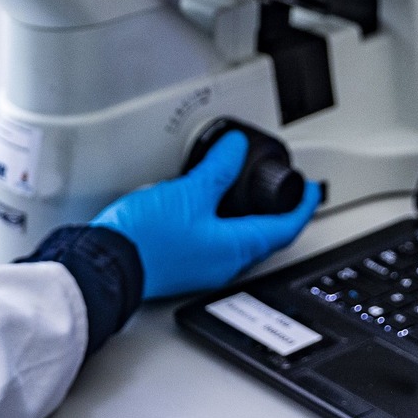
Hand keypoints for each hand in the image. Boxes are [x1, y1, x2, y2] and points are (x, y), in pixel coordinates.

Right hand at [89, 131, 321, 298]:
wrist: (105, 264)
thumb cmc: (145, 239)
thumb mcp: (188, 193)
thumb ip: (217, 169)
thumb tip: (235, 150)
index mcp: (234, 248)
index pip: (284, 228)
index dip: (302, 206)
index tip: (313, 190)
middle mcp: (223, 263)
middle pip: (265, 237)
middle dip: (280, 214)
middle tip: (289, 194)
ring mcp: (202, 267)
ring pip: (240, 241)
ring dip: (252, 219)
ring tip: (254, 198)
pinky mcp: (182, 264)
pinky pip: (216, 243)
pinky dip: (225, 225)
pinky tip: (211, 210)